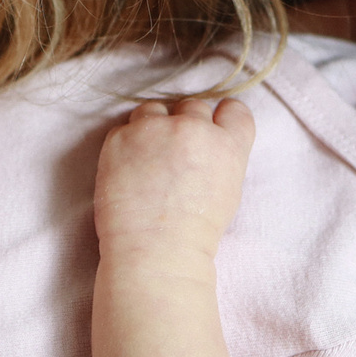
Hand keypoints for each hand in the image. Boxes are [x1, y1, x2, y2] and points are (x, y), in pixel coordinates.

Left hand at [93, 98, 255, 264]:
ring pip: (155, 110)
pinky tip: (129, 170)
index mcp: (227, 144)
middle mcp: (193, 128)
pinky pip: (124, 128)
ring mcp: (155, 129)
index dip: (221, 118)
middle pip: (192, 107)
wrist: (155, 250)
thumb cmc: (194, 232)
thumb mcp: (227, 189)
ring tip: (148, 159)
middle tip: (174, 155)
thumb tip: (206, 140)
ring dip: (153, 126)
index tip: (210, 128)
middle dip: (184, 125)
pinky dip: (126, 144)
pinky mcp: (121, 137)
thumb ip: (221, 155)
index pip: (234, 110)